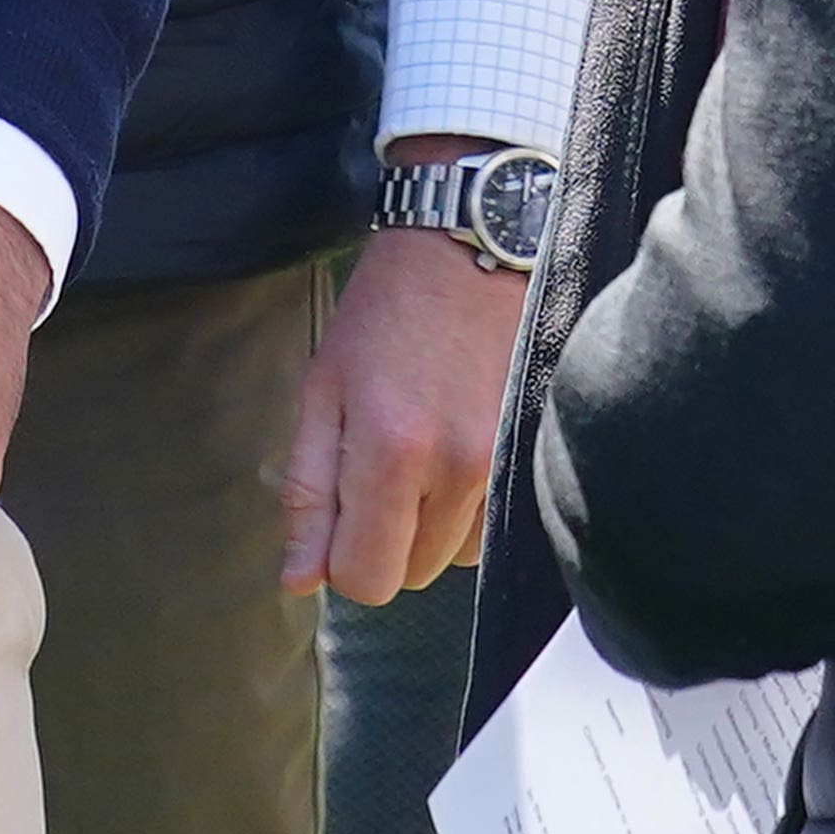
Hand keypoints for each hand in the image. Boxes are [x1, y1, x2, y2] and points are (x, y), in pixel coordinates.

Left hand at [287, 195, 528, 604]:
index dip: (342, 561)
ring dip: (429, 527)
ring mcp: (506, 463)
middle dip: (385, 541)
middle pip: (411, 576)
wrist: (467, 253)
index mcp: (392, 451)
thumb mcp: (322, 393)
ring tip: (420, 453)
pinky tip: (454, 453)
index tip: (340, 515)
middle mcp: (458, 467)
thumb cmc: (383, 316)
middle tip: (376, 470)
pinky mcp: (535, 454)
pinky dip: (468, 512)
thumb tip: (299, 580)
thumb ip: (308, 494)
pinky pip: (495, 530)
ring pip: (454, 558)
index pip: (367, 579)